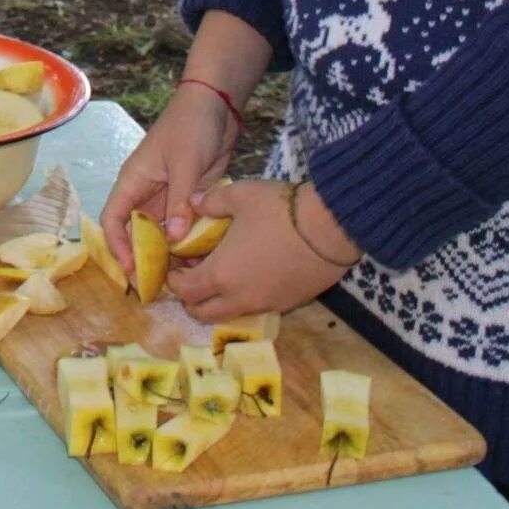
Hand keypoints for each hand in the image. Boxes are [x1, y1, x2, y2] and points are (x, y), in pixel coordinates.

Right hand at [100, 80, 238, 282]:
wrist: (217, 106)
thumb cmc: (192, 126)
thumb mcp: (186, 162)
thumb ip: (181, 200)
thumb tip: (174, 238)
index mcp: (134, 180)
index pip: (114, 219)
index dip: (117, 246)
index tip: (131, 270)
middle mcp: (147, 193)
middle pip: (137, 232)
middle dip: (143, 258)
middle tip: (156, 286)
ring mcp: (170, 197)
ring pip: (162, 234)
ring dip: (168, 255)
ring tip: (180, 280)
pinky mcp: (190, 199)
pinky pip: (184, 227)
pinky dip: (189, 244)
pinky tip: (200, 261)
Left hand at [165, 180, 355, 320]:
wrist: (333, 228)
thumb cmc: (280, 210)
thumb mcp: (240, 196)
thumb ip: (211, 201)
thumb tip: (194, 203)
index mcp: (221, 275)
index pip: (185, 291)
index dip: (174, 278)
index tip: (176, 262)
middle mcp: (241, 298)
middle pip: (203, 313)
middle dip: (192, 297)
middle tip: (194, 271)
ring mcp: (267, 304)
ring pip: (231, 313)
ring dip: (219, 299)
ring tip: (224, 269)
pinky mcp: (290, 303)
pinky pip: (258, 307)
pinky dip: (245, 296)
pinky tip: (252, 270)